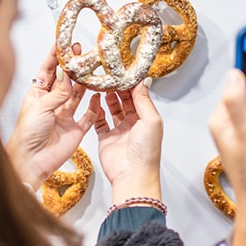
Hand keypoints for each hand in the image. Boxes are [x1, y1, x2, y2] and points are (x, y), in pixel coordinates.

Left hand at [5, 44, 100, 189]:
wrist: (32, 161)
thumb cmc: (28, 135)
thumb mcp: (41, 107)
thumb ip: (57, 91)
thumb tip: (64, 72)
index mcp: (38, 96)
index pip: (47, 72)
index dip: (55, 58)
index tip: (63, 43)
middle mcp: (52, 104)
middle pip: (64, 81)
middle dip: (72, 67)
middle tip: (81, 52)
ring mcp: (64, 117)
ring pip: (77, 95)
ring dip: (84, 83)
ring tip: (92, 68)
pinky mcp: (75, 129)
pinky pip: (88, 116)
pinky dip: (94, 106)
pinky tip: (99, 96)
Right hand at [94, 78, 162, 202]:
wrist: (132, 175)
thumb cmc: (146, 152)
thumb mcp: (150, 120)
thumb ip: (144, 100)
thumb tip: (143, 81)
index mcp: (146, 118)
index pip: (138, 95)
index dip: (130, 83)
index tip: (123, 70)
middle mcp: (133, 123)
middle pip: (124, 100)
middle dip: (117, 87)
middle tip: (109, 73)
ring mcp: (119, 130)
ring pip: (112, 108)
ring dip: (107, 96)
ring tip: (101, 83)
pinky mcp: (106, 138)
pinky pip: (100, 121)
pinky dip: (97, 110)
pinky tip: (94, 100)